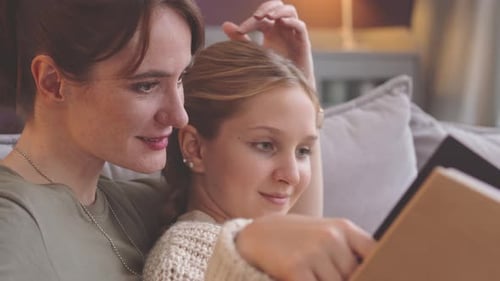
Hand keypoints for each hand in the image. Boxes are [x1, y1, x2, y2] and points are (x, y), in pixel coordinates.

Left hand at [222, 1, 315, 88]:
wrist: (287, 89)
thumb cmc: (271, 71)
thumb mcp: (254, 54)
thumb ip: (240, 40)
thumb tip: (224, 24)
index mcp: (271, 30)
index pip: (261, 18)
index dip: (250, 21)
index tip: (240, 31)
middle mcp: (282, 29)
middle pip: (278, 7)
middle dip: (267, 7)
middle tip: (257, 16)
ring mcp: (293, 35)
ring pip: (290, 12)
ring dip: (279, 11)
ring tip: (268, 17)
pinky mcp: (303, 43)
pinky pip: (300, 27)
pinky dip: (292, 22)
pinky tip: (281, 23)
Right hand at [236, 214, 375, 280]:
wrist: (257, 234)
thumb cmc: (298, 239)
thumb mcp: (327, 236)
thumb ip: (351, 252)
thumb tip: (371, 273)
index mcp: (343, 227)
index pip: (375, 253)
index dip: (377, 268)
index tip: (374, 272)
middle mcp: (331, 237)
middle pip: (354, 275)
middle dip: (343, 278)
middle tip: (323, 270)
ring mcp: (313, 252)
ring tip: (310, 272)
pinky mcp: (296, 267)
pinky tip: (300, 277)